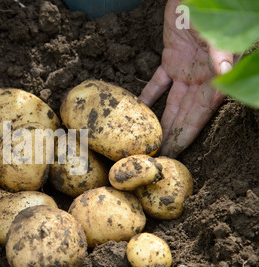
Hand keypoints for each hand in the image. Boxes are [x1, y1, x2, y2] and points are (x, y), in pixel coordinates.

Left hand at [139, 0, 235, 157]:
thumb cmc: (208, 7)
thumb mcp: (217, 30)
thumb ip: (221, 52)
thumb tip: (223, 73)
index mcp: (213, 77)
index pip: (200, 112)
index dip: (188, 132)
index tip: (176, 151)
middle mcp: (200, 79)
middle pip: (185, 113)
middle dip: (173, 134)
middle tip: (159, 154)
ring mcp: (185, 70)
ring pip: (171, 102)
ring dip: (161, 120)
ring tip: (150, 139)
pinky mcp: (171, 59)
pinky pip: (159, 82)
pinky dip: (150, 94)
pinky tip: (140, 109)